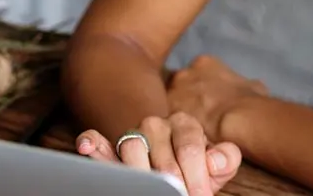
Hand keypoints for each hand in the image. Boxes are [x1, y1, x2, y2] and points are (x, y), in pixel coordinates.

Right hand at [75, 113, 242, 195]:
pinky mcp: (111, 149)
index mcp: (184, 124)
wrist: (180, 173)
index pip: (189, 148)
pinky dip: (92, 142)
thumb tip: (214, 159)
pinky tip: (88, 147)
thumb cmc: (198, 170)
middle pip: (160, 151)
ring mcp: (133, 135)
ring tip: (149, 189)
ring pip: (131, 146)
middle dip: (172, 183)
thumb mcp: (218, 166)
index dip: (196, 177)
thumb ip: (224, 159)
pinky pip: (96, 139)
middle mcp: (156, 125)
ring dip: (141, 173)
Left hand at [166, 55, 268, 140]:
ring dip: (179, 114)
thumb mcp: (254, 87)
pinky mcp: (166, 114)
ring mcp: (172, 93)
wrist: (239, 120)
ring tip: (192, 131)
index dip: (202, 88)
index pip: (197, 73)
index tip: (207, 101)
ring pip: (171, 104)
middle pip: (180, 86)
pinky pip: (167, 121)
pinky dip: (175, 130)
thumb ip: (244, 85)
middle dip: (186, 99)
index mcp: (204, 63)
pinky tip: (187, 139)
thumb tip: (252, 89)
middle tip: (198, 116)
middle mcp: (184, 73)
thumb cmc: (250, 102)